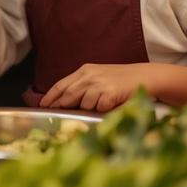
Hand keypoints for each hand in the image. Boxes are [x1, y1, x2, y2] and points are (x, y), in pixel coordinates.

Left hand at [40, 63, 154, 112]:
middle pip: (68, 94)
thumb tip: (63, 101)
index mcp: (85, 70)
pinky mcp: (110, 94)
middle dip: (61, 106)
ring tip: (96, 108)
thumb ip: (82, 85)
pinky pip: (99, 108)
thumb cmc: (120, 79)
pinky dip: (101, 110)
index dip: (50, 96)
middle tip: (57, 116)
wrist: (144, 76)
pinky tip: (108, 107)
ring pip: (84, 104)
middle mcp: (90, 76)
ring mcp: (100, 84)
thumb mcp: (98, 76)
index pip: (61, 84)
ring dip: (86, 110)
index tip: (42, 106)